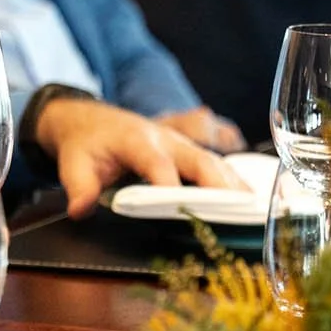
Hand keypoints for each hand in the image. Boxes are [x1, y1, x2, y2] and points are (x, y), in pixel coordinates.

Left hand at [36, 98, 246, 215]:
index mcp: (136, 140)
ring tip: (256, 209)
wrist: (90, 120)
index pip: (156, 163)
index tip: (181, 207)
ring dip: (234, 184)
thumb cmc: (86, 144)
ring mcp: (181, 143)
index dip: (169, 184)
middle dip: (218, 183)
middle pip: (197, 159)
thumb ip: (79, 186)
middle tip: (239, 209)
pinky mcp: (188, 151)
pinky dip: (234, 181)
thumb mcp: (73, 163)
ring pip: (213, 161)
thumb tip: (79, 210)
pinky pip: (216, 164)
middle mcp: (165, 139)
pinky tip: (253, 200)